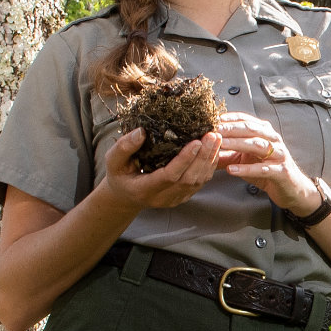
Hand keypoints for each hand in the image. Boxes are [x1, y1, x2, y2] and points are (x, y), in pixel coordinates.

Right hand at [101, 126, 224, 211]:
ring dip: (209, 160)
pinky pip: (200, 183)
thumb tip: (141, 132)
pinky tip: (214, 150)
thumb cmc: (119, 175)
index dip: (184, 160)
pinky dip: (209, 166)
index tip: (196, 141)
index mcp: (144, 189)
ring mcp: (175, 199)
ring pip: (198, 182)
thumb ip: (124, 147)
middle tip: (212, 135)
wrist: (126, 196)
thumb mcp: (113, 161)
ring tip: (216, 139)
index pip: (169, 176)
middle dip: (203, 157)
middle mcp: (162, 197)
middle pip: (188, 179)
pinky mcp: (183, 196)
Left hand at [215, 113, 323, 214]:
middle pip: (251, 129)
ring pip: (257, 145)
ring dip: (238, 144)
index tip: (212, 118)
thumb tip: (204, 147)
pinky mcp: (281, 171)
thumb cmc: (266, 170)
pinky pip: (263, 169)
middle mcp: (273, 140)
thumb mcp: (245, 159)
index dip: (229, 118)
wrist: (291, 189)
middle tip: (213, 128)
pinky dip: (247, 169)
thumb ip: (227, 153)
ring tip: (220, 144)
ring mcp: (279, 154)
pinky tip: (232, 170)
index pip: (246, 120)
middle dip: (231, 128)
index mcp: (265, 132)